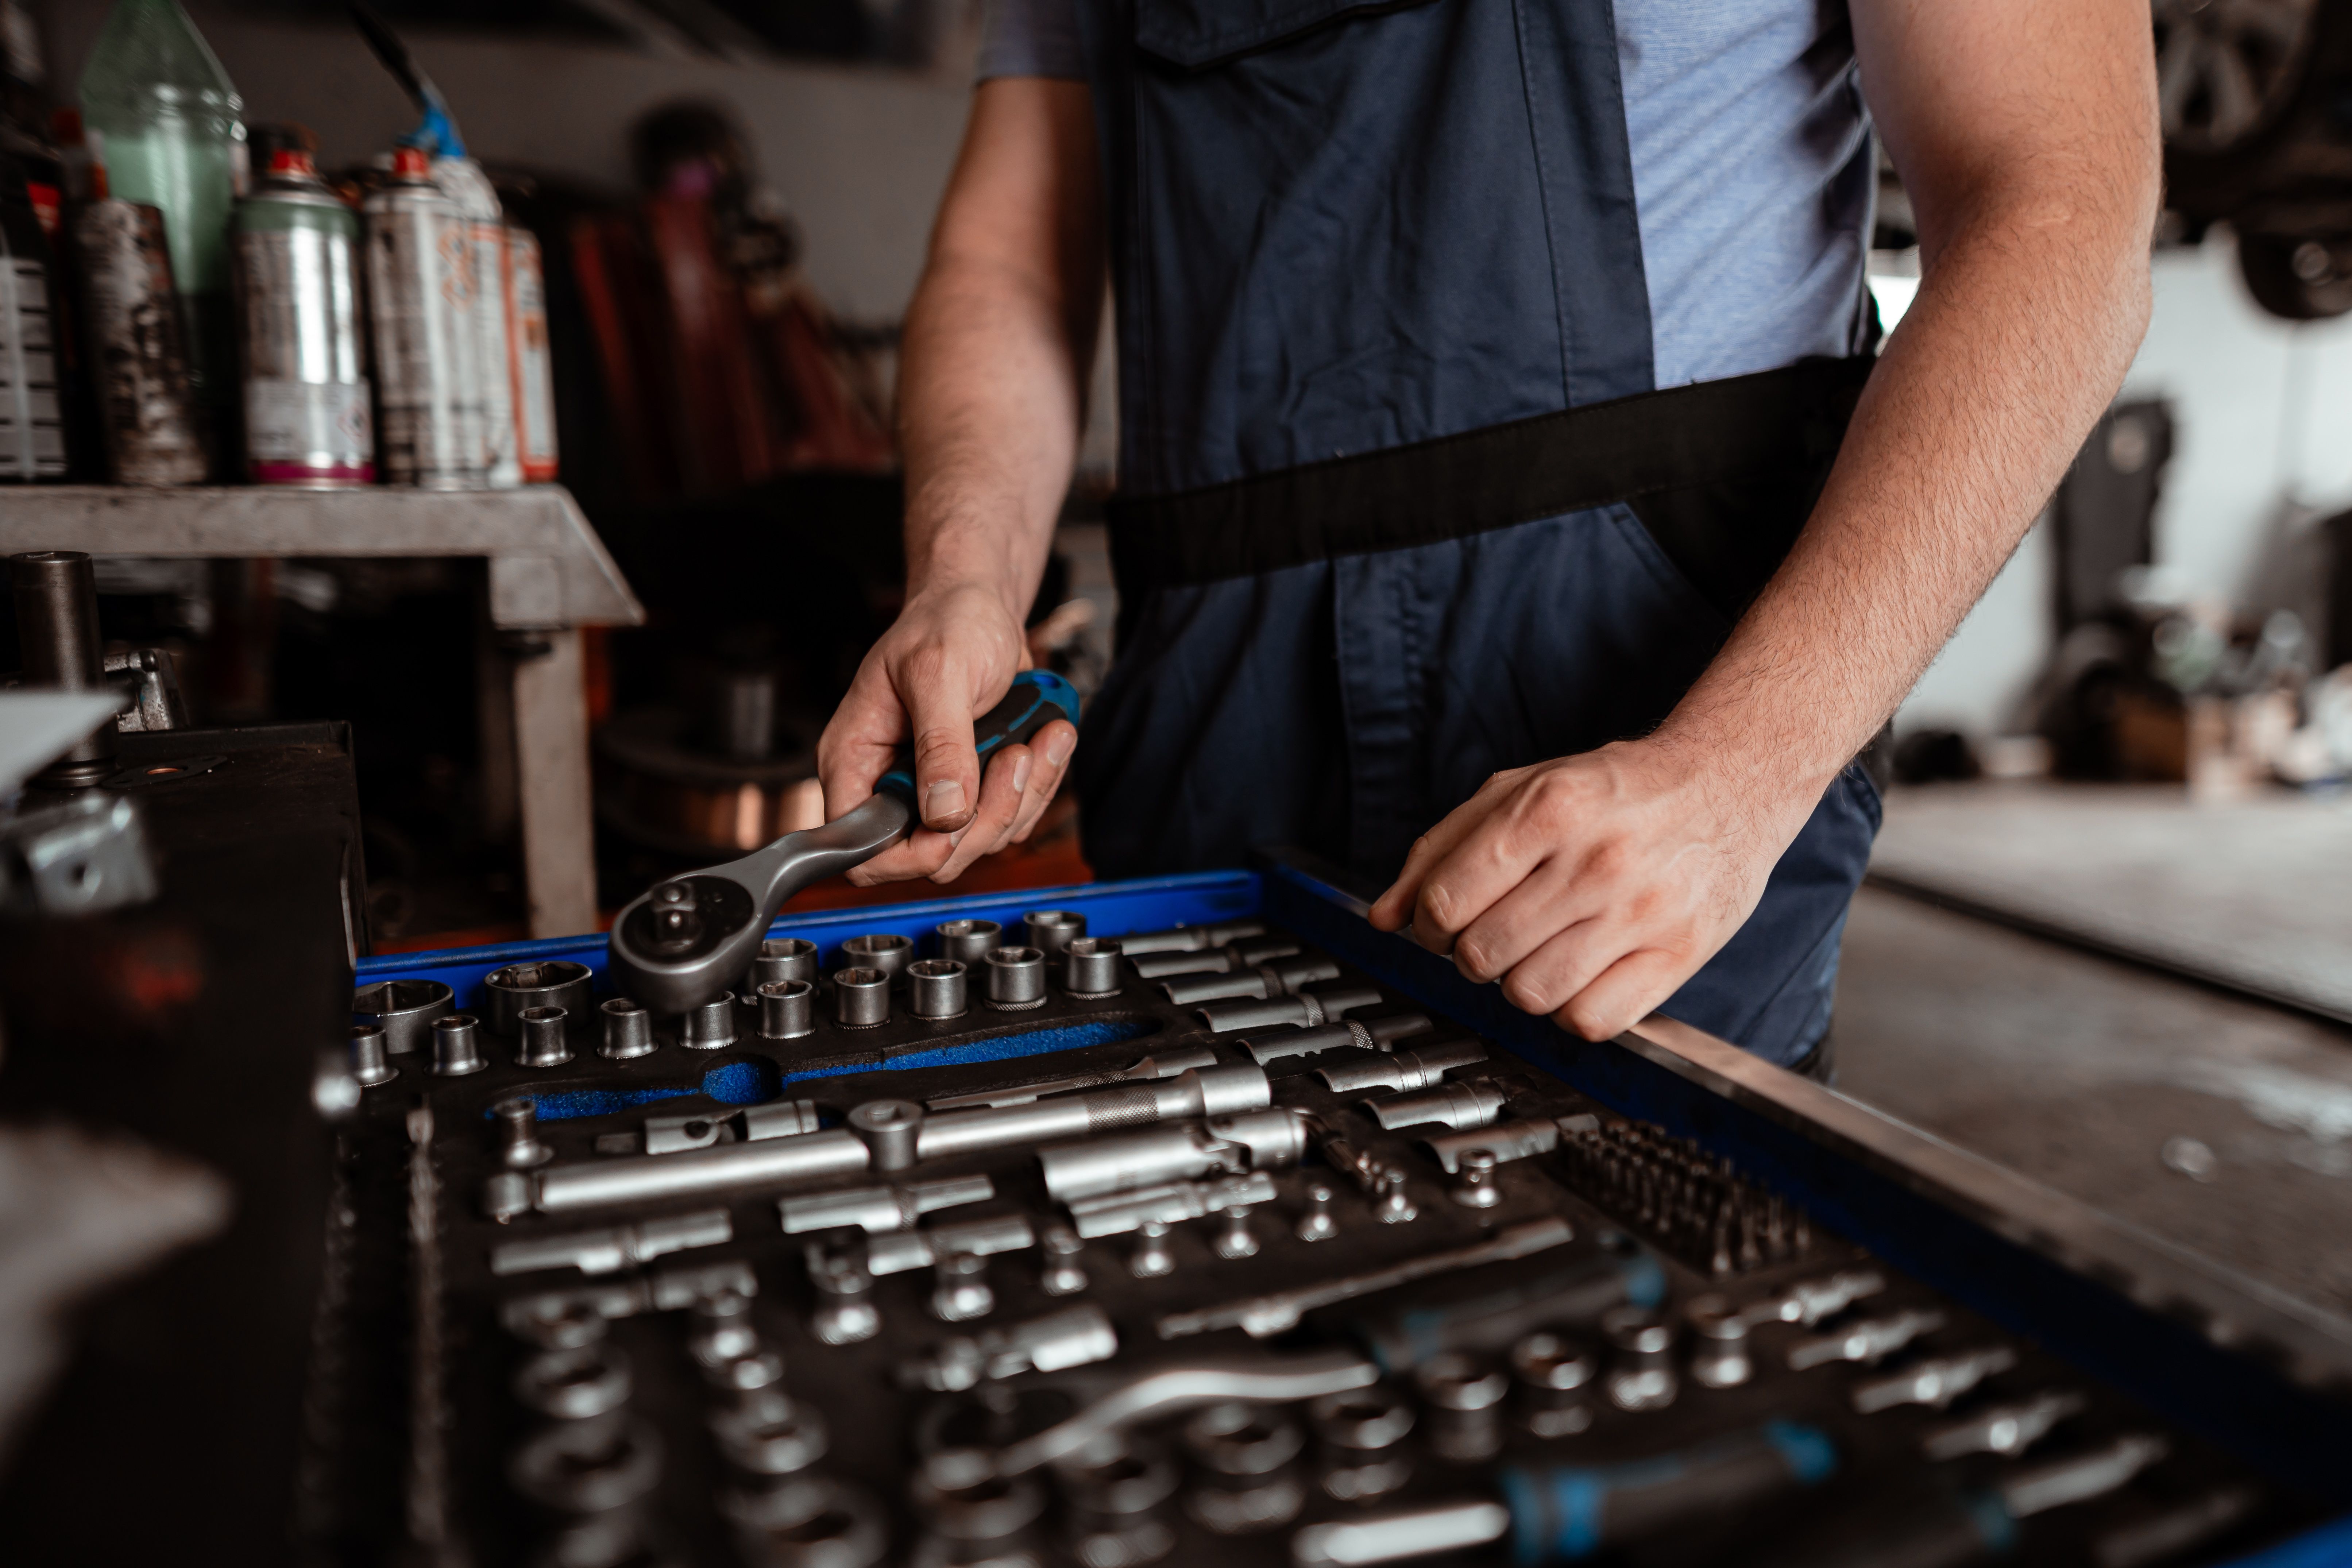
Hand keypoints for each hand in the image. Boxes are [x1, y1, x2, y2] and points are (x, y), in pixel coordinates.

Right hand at [816, 581, 1077, 884]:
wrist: (984, 605)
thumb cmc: (947, 621)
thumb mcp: (940, 672)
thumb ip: (942, 743)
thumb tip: (944, 811)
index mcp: (857, 761)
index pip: (865, 848)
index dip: (911, 853)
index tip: (955, 822)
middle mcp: (891, 784)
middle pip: (935, 853)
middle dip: (987, 815)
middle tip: (1016, 757)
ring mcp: (936, 789)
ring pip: (981, 838)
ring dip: (1024, 794)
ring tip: (1041, 737)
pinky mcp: (975, 785)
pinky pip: (1012, 816)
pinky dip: (1039, 785)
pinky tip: (1048, 738)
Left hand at [1366, 739, 1816, 1040]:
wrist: (1726, 784)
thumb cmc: (1611, 791)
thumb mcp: (1518, 790)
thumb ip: (1441, 849)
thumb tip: (1385, 917)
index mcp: (1548, 808)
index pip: (1447, 902)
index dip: (1429, 925)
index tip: (1444, 922)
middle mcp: (1596, 859)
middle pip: (1482, 955)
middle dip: (1471, 953)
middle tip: (1496, 932)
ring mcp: (1642, 910)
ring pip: (1530, 994)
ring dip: (1520, 982)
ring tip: (1541, 948)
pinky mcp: (1679, 954)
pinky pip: (1590, 1021)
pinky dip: (1572, 1008)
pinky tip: (1580, 972)